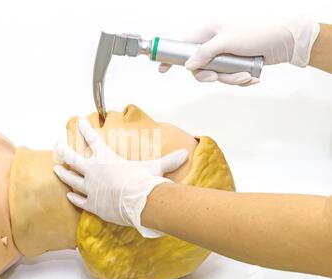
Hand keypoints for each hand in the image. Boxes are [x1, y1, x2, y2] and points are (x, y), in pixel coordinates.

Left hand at [53, 117, 187, 237]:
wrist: (138, 202)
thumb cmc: (144, 182)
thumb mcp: (155, 167)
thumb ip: (168, 160)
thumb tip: (185, 154)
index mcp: (106, 158)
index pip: (92, 138)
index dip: (84, 128)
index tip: (77, 121)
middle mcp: (93, 171)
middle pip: (72, 157)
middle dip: (63, 150)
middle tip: (56, 144)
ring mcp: (90, 188)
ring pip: (70, 178)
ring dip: (63, 172)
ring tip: (56, 168)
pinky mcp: (91, 204)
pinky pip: (78, 199)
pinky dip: (73, 196)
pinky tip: (69, 194)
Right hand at [159, 17, 319, 85]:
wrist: (286, 40)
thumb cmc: (258, 33)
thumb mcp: (227, 41)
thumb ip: (204, 54)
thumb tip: (189, 65)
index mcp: (208, 30)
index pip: (182, 44)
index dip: (171, 56)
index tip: (161, 68)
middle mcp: (214, 42)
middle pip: (199, 66)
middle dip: (211, 75)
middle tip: (218, 77)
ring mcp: (224, 53)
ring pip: (215, 74)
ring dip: (230, 79)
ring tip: (245, 75)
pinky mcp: (234, 63)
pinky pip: (228, 77)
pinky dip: (239, 79)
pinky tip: (251, 76)